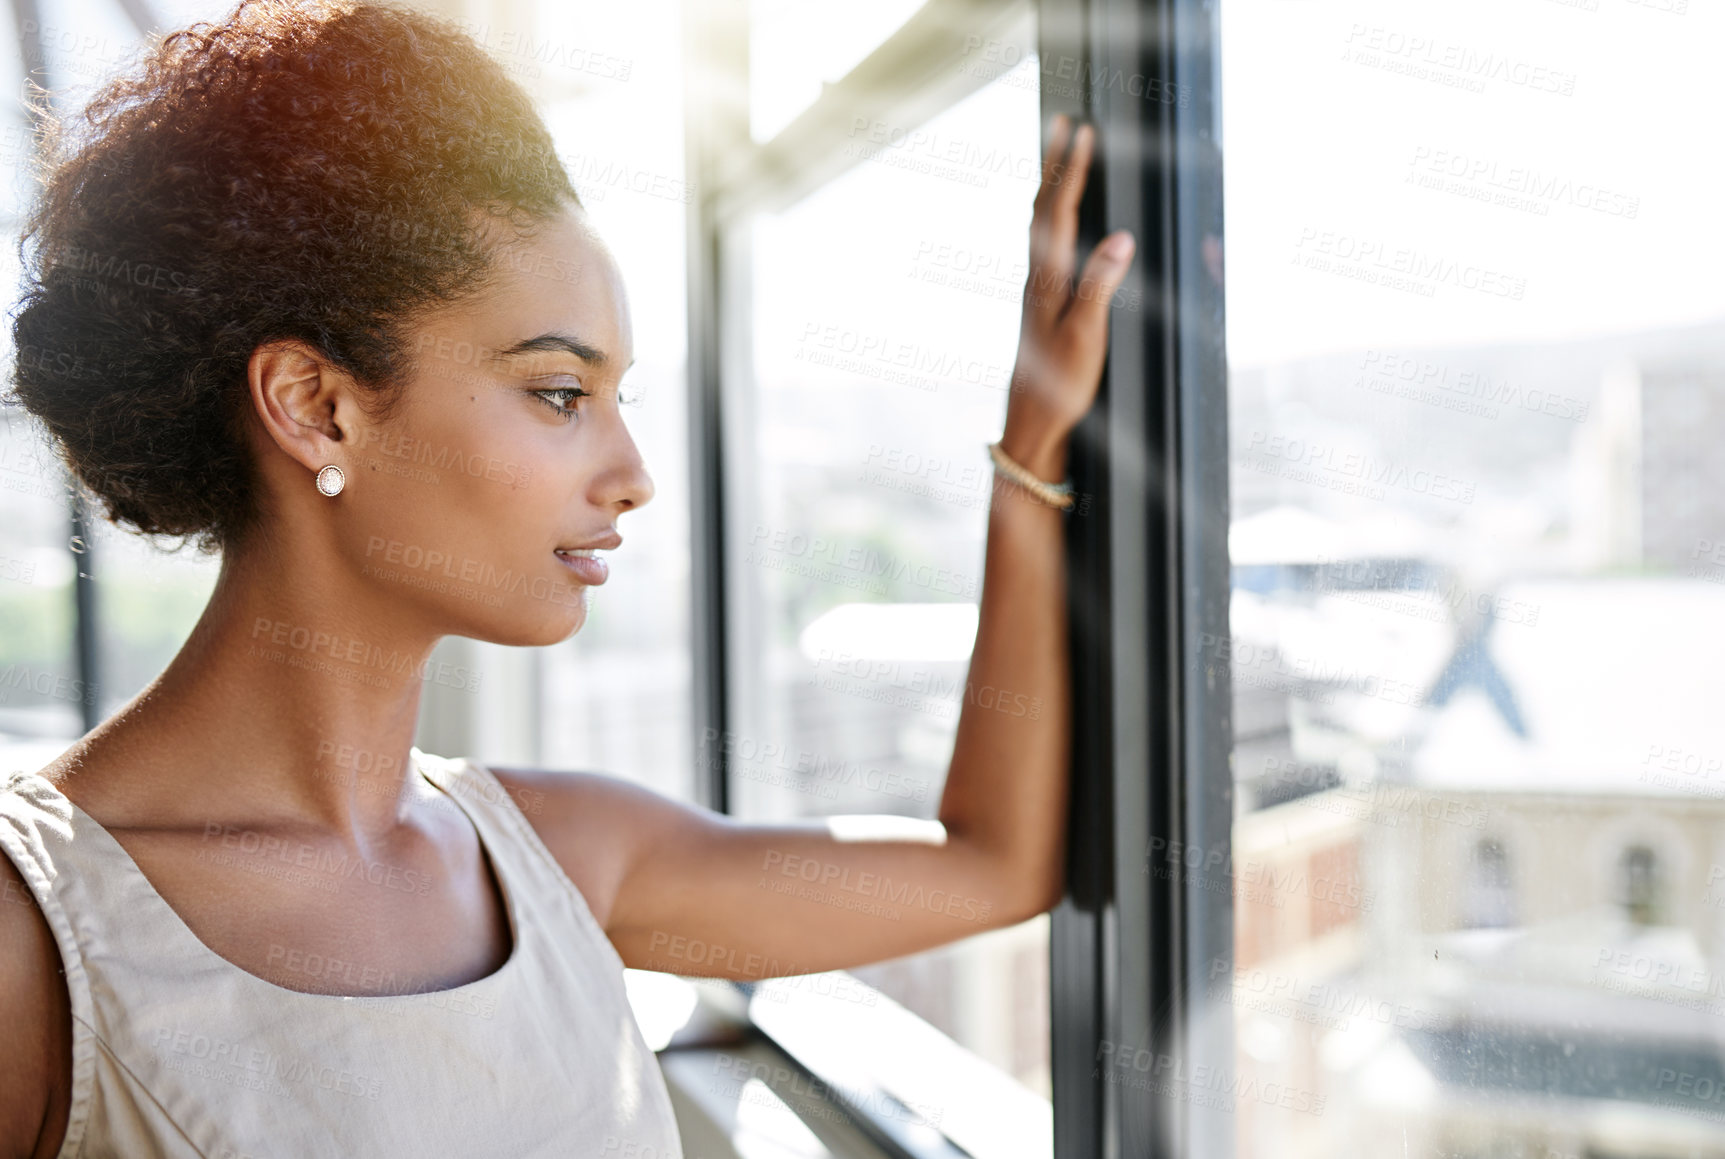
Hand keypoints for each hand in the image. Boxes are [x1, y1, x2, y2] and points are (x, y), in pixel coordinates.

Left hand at [1000, 115, 1134, 474]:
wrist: (1033, 422)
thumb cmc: (1061, 385)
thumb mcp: (1086, 336)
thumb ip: (1101, 285)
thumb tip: (1119, 238)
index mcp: (1047, 280)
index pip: (1058, 211)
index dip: (1072, 169)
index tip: (1083, 131)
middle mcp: (1036, 278)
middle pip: (1042, 207)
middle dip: (1055, 163)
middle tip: (1063, 123)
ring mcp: (1036, 290)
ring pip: (1039, 224)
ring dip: (1050, 185)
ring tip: (1059, 155)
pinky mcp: (1041, 304)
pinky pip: (1044, 245)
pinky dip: (1050, 217)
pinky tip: (1055, 221)